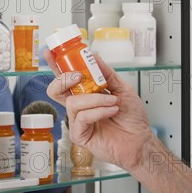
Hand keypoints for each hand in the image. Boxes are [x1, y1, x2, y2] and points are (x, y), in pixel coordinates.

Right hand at [44, 50, 150, 171]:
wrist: (141, 139)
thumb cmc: (133, 118)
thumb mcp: (123, 89)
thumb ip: (107, 74)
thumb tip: (94, 56)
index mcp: (86, 95)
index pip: (66, 79)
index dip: (56, 66)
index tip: (51, 53)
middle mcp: (79, 108)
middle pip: (56, 90)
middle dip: (64, 79)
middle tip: (80, 76)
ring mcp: (78, 122)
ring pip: (73, 103)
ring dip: (96, 99)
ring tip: (113, 102)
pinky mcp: (80, 135)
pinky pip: (82, 118)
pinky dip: (99, 111)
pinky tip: (111, 112)